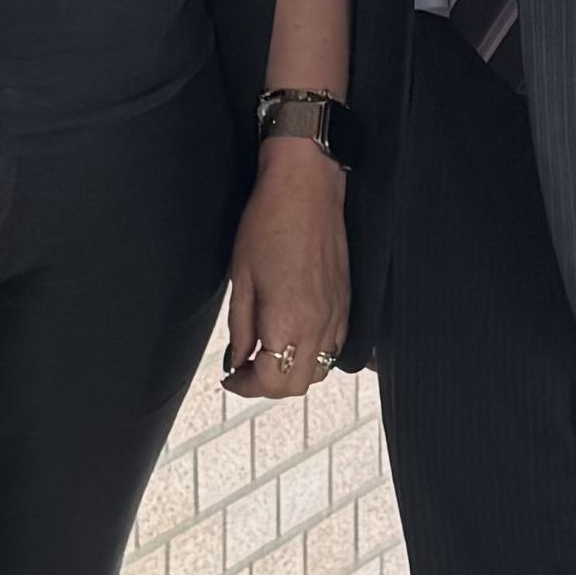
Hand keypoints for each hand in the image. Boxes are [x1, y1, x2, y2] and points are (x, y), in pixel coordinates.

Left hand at [224, 142, 348, 403]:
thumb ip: (240, 327)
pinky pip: (335, 348)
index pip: (270, 381)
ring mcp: (337, 315)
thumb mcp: (241, 278)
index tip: (230, 377)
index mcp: (287, 320)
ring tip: (267, 355)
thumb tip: (237, 360)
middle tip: (244, 369)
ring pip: (318, 370)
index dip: (245, 386)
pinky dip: (314, 355)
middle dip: (267, 385)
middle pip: (296, 385)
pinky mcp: (346, 303)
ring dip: (291, 372)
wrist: (306, 188)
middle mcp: (318, 324)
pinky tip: (294, 338)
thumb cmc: (267, 224)